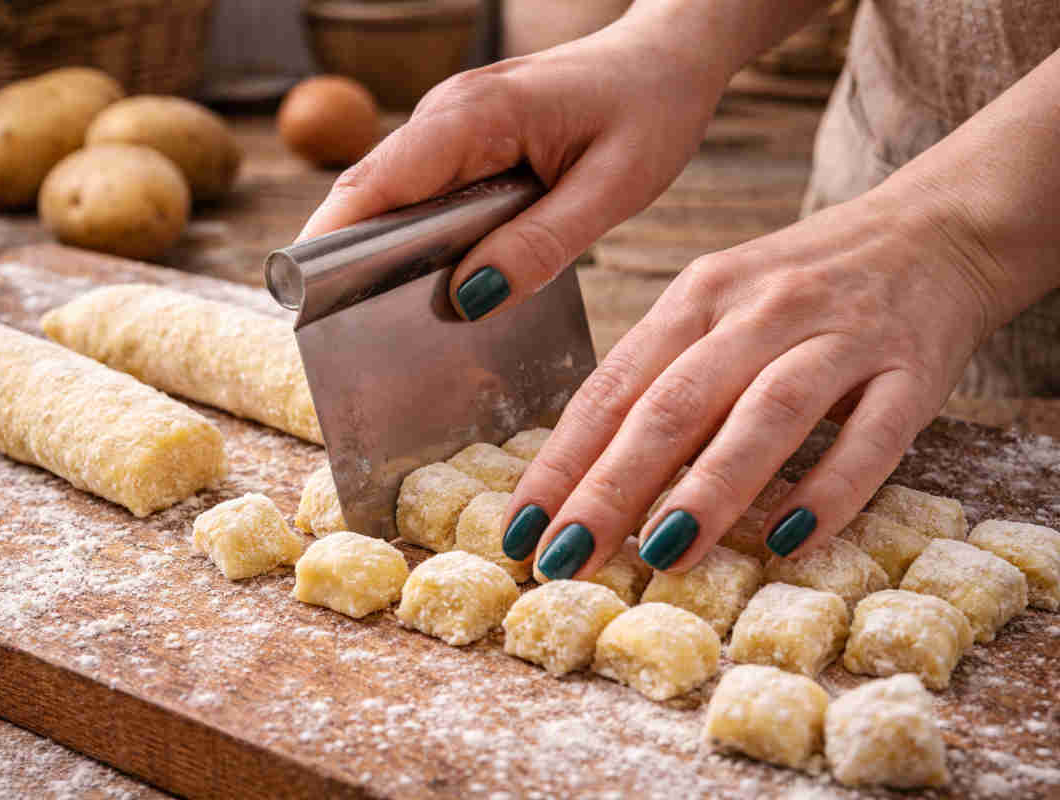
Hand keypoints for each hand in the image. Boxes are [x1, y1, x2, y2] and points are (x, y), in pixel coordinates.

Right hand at [297, 18, 728, 319]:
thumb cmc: (649, 109)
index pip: (377, 182)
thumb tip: (469, 300)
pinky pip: (422, 195)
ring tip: (385, 323)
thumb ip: (541, 245)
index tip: (305, 302)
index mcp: (476, 116)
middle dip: (348, 261)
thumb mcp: (612, 188)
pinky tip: (433, 283)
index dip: (331, 242)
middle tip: (345, 337)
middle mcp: (446, 114)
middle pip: (370, 194)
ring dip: (382, 254)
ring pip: (392, 198)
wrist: (669, 56)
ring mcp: (450, 125)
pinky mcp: (464, 141)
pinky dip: (416, 238)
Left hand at [505, 182, 998, 578]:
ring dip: (709, 487)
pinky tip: (789, 540)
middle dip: (611, 487)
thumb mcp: (718, 308)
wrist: (933, 232)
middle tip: (566, 556)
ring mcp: (839, 337)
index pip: (612, 386)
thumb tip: (585, 475)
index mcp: (696, 296)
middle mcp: (759, 310)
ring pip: (765, 413)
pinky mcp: (912, 370)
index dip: (561, 460)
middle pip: (674, 404)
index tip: (519, 527)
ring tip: (663, 554)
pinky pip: (872, 436)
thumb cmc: (801, 287)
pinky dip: (829, 489)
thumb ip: (662, 378)